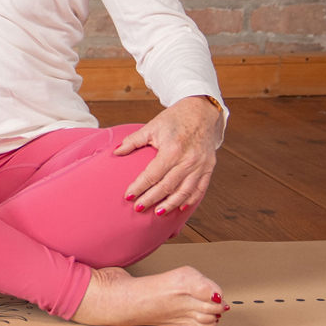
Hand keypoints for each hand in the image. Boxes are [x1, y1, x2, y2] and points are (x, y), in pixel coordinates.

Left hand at [114, 95, 222, 215]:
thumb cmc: (174, 119)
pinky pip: (200, 188)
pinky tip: (181, 207)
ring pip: (185, 191)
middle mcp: (188, 160)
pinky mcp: (209, 168)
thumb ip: (134, 141)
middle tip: (138, 208)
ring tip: (158, 213)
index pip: (152, 174)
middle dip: (151, 199)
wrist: (201, 112)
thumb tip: (116, 152)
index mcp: (172, 149)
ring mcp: (200, 165)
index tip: (128, 196)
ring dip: (171, 204)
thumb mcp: (152, 127)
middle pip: (167, 186)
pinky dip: (191, 200)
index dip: (139, 187)